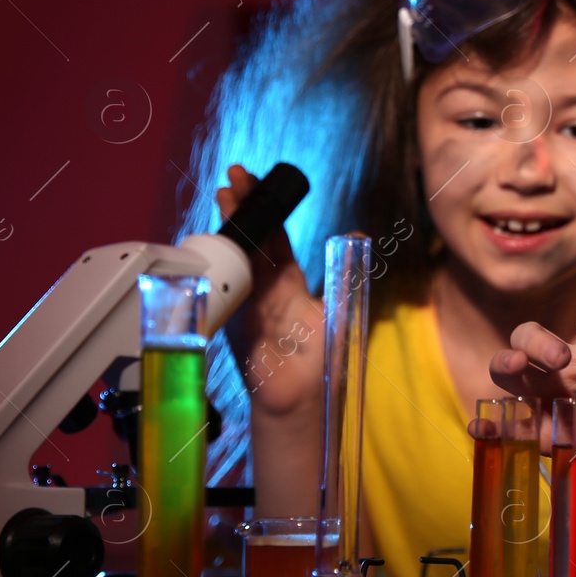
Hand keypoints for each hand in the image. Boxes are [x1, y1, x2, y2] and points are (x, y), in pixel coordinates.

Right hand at [215, 164, 324, 415]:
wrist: (304, 401)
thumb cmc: (320, 363)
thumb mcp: (338, 311)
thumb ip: (344, 276)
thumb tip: (358, 236)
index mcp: (290, 284)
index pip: (275, 238)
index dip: (267, 211)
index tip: (258, 183)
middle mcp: (266, 290)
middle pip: (252, 241)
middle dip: (243, 209)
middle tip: (235, 176)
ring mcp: (248, 303)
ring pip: (238, 257)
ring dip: (232, 228)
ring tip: (226, 195)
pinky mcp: (237, 321)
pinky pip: (230, 288)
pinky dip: (223, 265)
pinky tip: (217, 240)